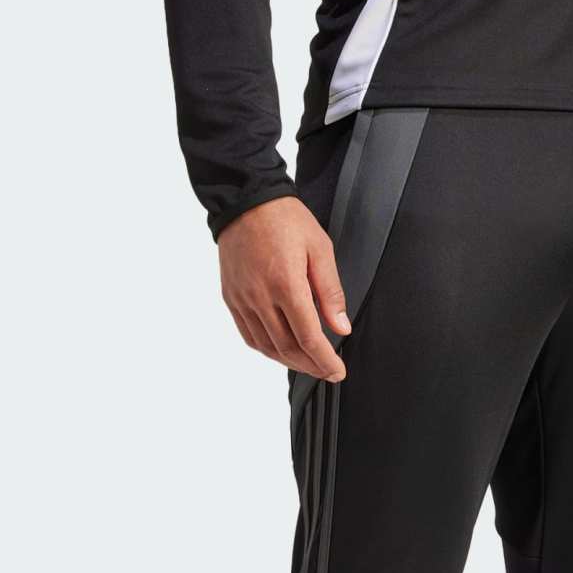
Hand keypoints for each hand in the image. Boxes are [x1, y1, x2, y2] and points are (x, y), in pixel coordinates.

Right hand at [218, 197, 350, 380]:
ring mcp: (242, 299)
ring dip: (290, 362)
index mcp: (286, 284)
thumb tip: (341, 327)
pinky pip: (249, 336)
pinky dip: (268, 350)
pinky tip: (283, 351)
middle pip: (288, 348)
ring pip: (267, 347)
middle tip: (328, 371)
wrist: (245, 200)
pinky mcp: (231, 298)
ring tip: (309, 364)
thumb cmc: (285, 220)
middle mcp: (260, 297)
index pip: (309, 338)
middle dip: (311, 366)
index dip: (325, 361)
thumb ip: (331, 292)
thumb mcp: (320, 249)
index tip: (338, 372)